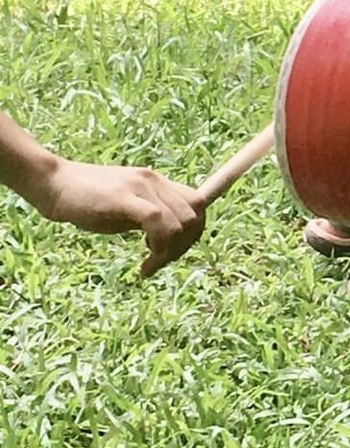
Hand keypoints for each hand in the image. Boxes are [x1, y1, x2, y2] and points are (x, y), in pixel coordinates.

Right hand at [40, 158, 206, 277]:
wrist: (53, 184)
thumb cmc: (86, 201)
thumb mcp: (125, 211)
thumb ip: (149, 218)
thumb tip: (171, 238)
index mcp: (158, 183)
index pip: (198, 204)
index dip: (195, 232)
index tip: (173, 253)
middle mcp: (154, 181)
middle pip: (194, 215)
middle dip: (184, 246)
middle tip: (159, 263)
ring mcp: (140, 186)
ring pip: (180, 221)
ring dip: (171, 251)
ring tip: (149, 266)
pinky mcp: (123, 196)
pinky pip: (157, 219)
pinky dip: (159, 245)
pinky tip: (144, 264)